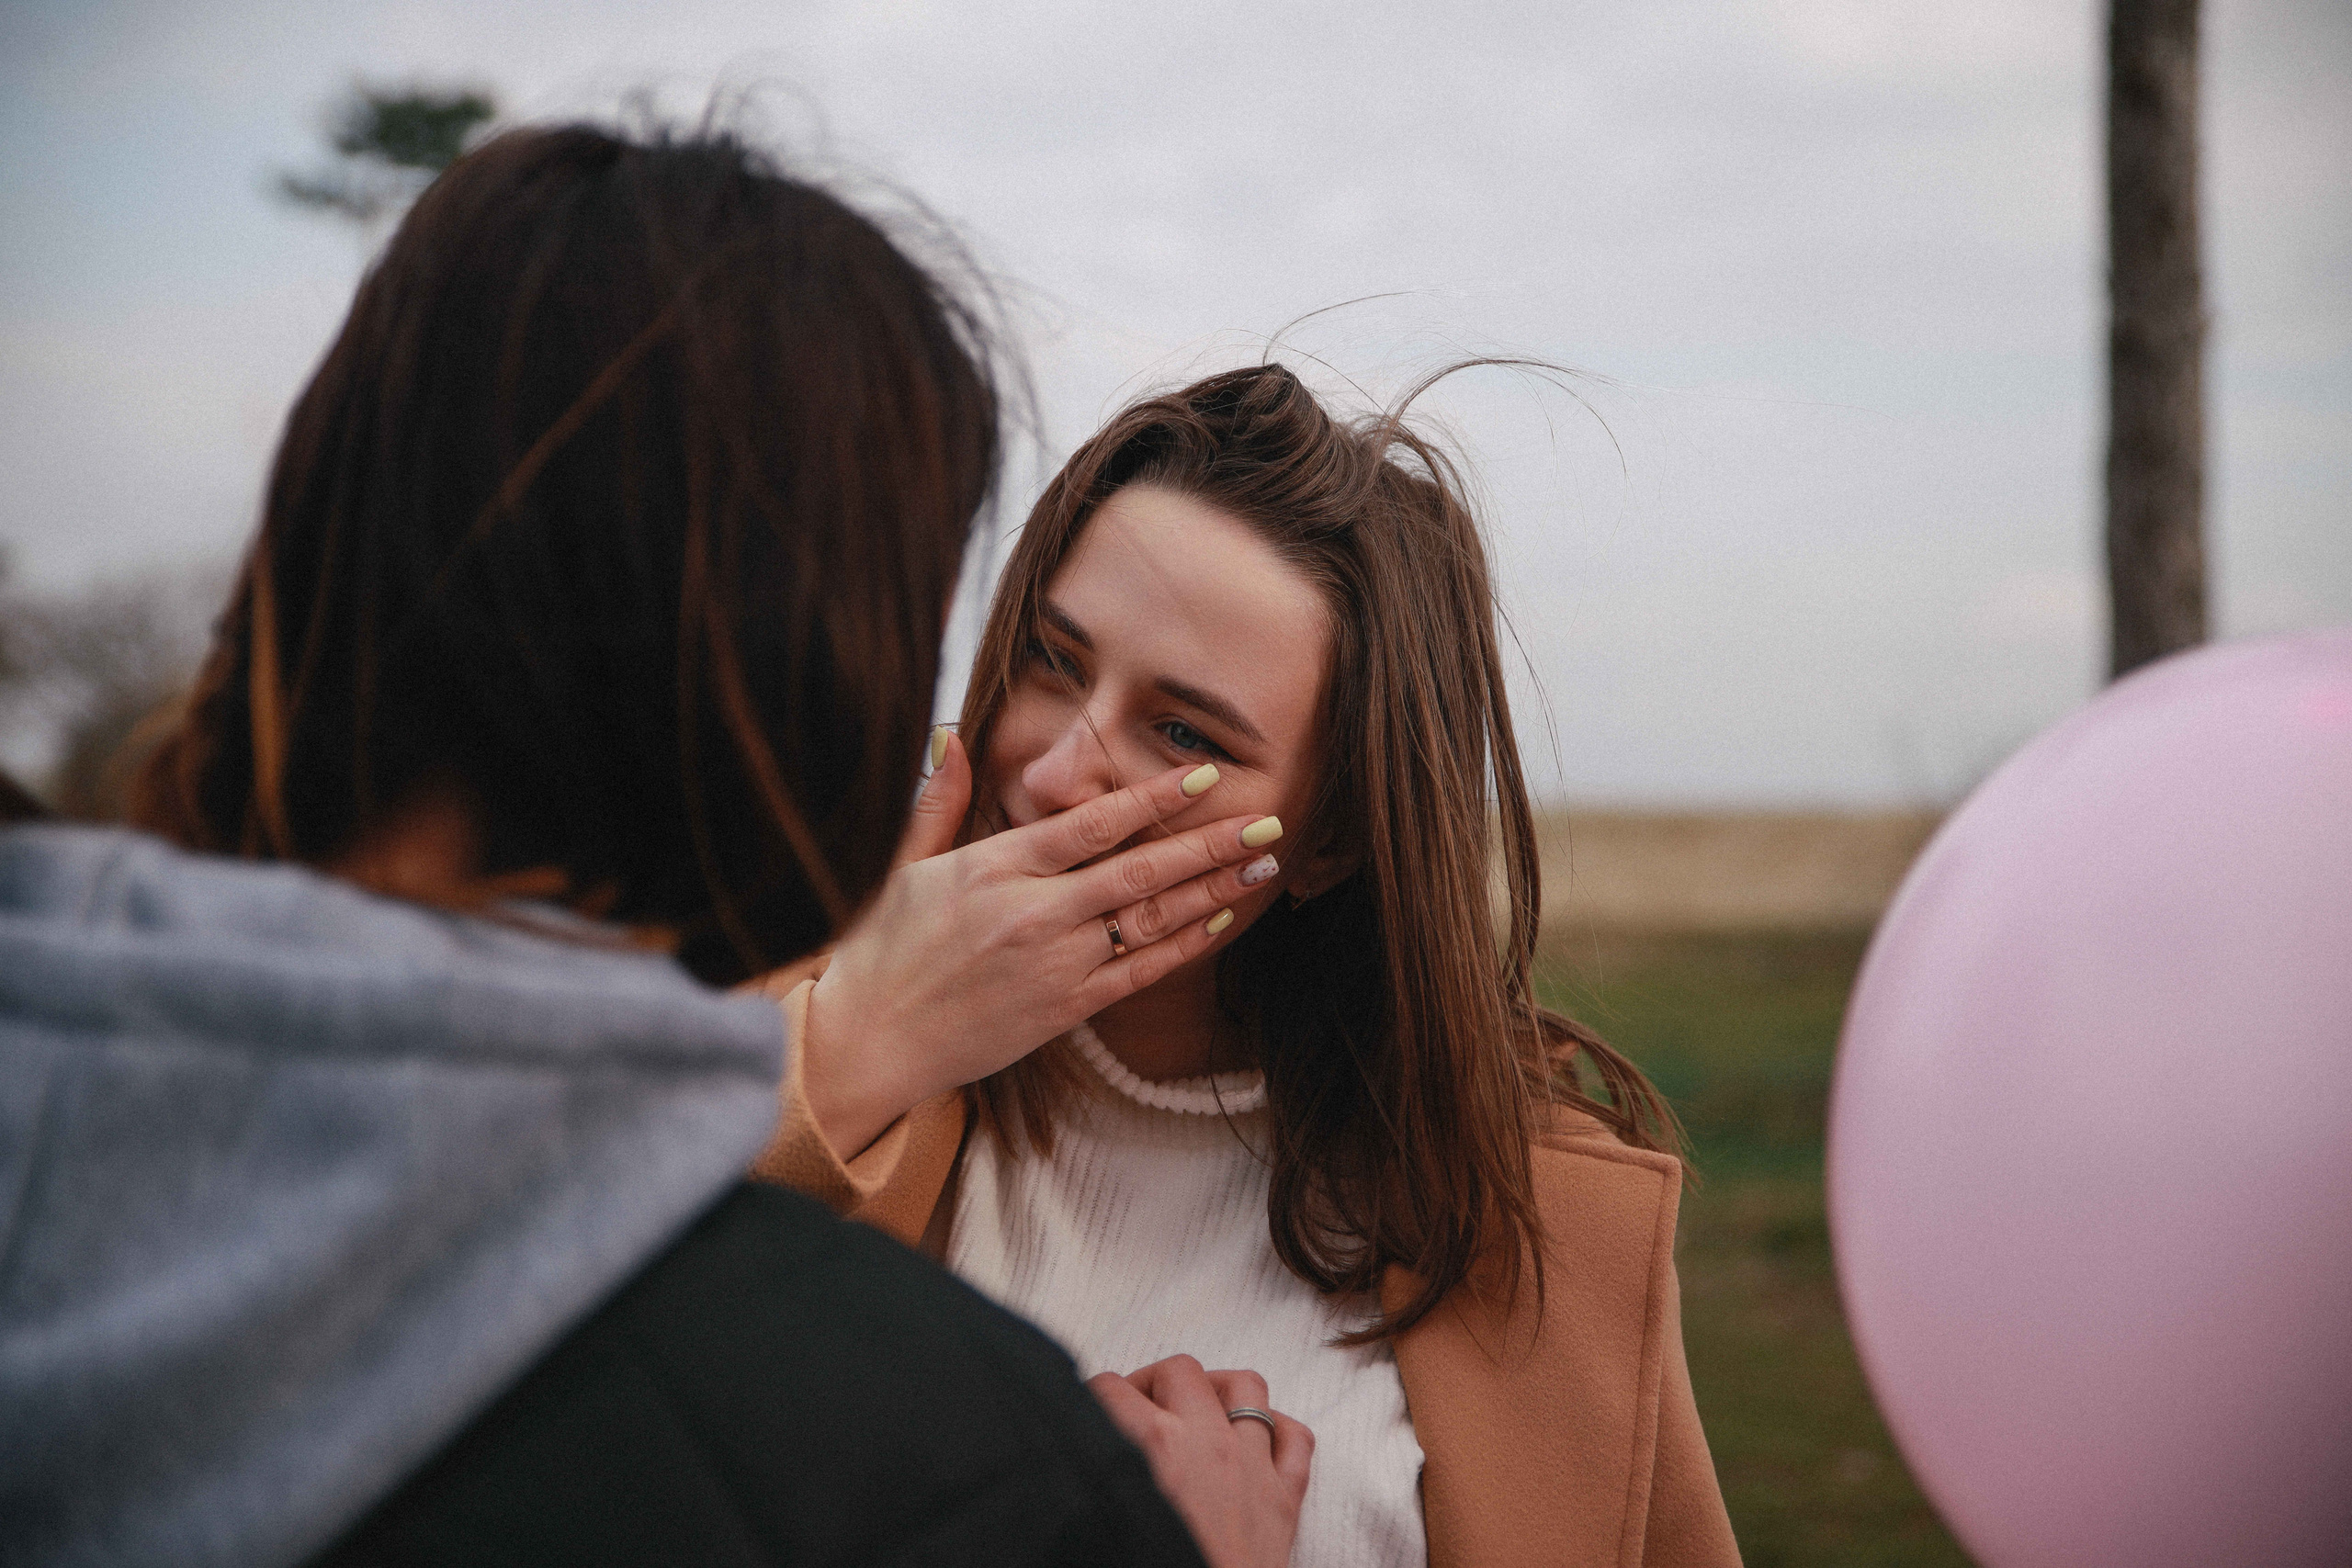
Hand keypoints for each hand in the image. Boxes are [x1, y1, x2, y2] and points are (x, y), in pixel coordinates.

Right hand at [799, 731, 1280, 1158]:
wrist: (869, 1042)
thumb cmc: (882, 950)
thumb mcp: (902, 865)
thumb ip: (941, 801)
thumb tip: (953, 736)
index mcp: (995, 867)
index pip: (1089, 823)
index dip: (1151, 799)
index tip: (1201, 777)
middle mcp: (1032, 912)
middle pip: (1138, 870)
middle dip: (1209, 843)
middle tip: (1266, 819)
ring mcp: (1053, 964)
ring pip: (1150, 920)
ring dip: (1213, 891)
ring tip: (1263, 865)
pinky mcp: (1064, 1009)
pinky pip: (1140, 972)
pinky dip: (1185, 945)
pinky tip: (1222, 920)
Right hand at [1087, 1356, 1312, 1567]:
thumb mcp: (1100, 1525)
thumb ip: (1087, 1480)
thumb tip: (1059, 1465)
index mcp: (1149, 1448)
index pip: (1108, 1388)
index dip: (1089, 1398)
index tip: (1084, 1413)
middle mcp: (1206, 1443)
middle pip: (1180, 1370)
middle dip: (1152, 1382)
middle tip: (1135, 1411)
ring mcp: (1253, 1466)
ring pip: (1247, 1387)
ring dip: (1219, 1390)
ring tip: (1198, 1411)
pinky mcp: (1286, 1498)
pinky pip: (1296, 1437)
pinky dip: (1279, 1431)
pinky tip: (1257, 1445)